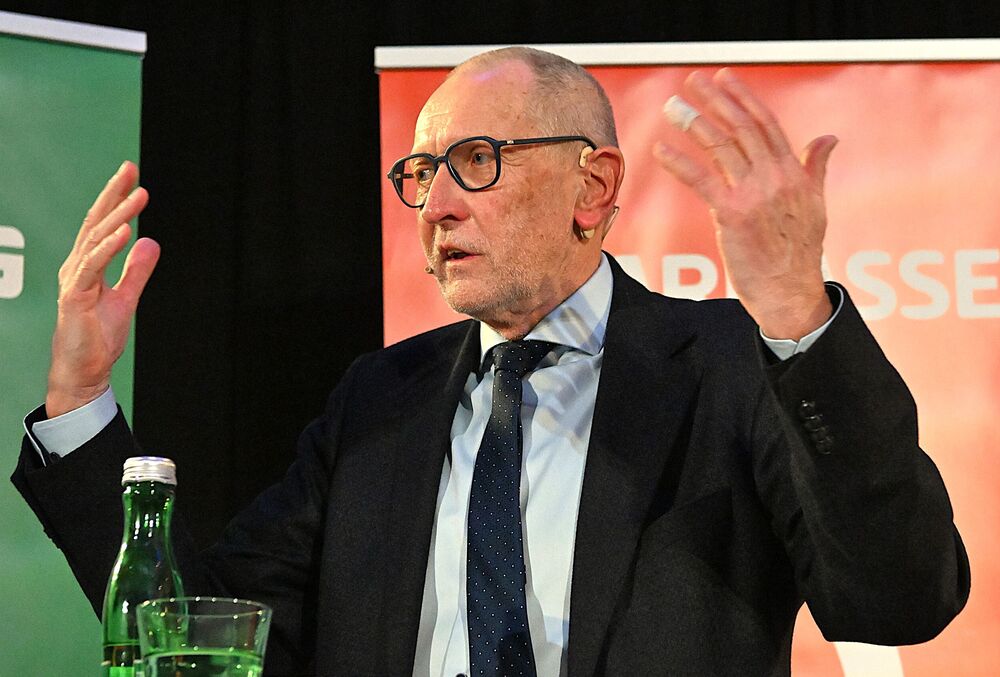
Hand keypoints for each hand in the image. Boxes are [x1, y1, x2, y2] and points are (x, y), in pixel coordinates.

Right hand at [46, 161, 159, 416]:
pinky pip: (93, 267)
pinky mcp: (75, 297)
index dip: (115, 197)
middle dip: (114, 194)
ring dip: (118, 215)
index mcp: (87, 265)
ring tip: (138, 196)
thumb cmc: (97, 338)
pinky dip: (109, 248)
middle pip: (96, 222)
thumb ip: (136, 271)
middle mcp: (77, 267)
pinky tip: (125, 231)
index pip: (101, 224)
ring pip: (96, 240)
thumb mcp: (126, 298)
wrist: (83, 371)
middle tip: (130, 169)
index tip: (131, 174)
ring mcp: (74, 280)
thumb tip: (150, 242)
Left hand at [653, 69, 835, 339]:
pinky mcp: (733, 215)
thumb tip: (829, 137)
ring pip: (721, 147)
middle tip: (691, 80)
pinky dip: (680, 163)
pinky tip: (661, 148)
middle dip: (715, 100)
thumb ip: (815, 168)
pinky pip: (702, 181)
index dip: (742, 98)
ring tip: (673, 105)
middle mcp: (776, 178)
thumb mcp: (815, 205)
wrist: (790, 293)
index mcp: (794, 173)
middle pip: (741, 128)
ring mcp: (755, 195)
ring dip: (694, 122)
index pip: (766, 124)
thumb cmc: (798, 254)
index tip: (723, 78)